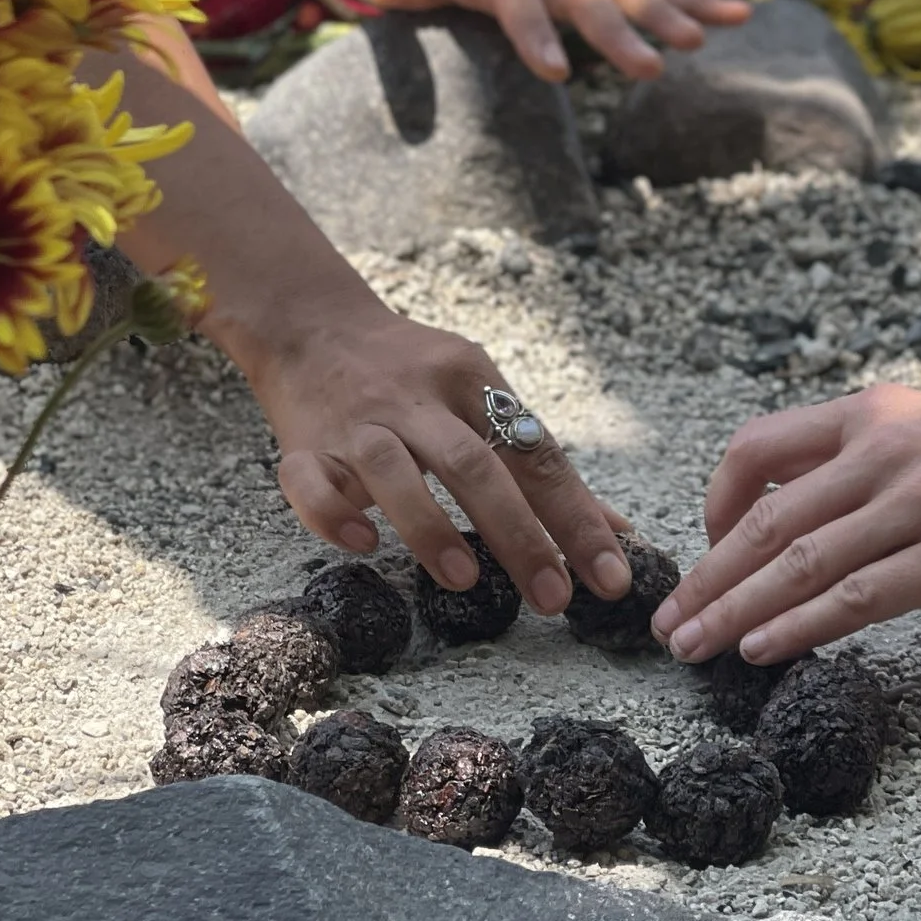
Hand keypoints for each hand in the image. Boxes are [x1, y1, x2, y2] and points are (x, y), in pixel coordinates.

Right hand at [240, 302, 631, 613]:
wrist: (311, 323)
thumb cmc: (412, 372)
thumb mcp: (480, 394)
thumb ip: (540, 463)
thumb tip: (616, 531)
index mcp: (470, 379)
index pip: (536, 455)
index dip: (577, 518)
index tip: (610, 576)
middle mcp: (415, 397)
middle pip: (473, 463)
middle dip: (519, 534)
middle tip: (552, 596)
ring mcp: (357, 421)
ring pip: (392, 470)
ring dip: (431, 526)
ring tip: (465, 579)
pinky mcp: (304, 446)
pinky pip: (311, 483)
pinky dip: (335, 516)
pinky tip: (363, 545)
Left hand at [649, 385, 920, 664]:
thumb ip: (874, 461)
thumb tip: (811, 512)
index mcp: (874, 414)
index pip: (756, 447)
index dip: (715, 502)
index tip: (709, 551)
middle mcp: (885, 449)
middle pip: (764, 518)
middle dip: (706, 577)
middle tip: (668, 622)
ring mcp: (919, 502)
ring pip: (797, 562)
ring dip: (733, 611)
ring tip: (691, 647)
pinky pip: (855, 597)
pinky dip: (798, 626)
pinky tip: (762, 650)